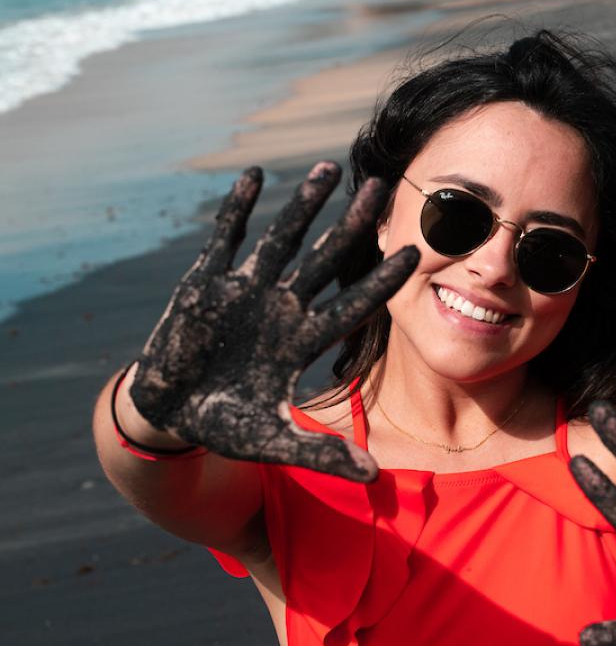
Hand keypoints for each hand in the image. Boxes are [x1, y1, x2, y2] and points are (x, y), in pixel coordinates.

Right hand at [128, 163, 417, 482]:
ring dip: (302, 204)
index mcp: (301, 340)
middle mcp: (281, 307)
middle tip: (383, 186)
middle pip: (325, 257)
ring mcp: (244, 291)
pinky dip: (238, 209)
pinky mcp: (205, 282)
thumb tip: (376, 477)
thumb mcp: (272, 441)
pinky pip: (225, 238)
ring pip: (281, 238)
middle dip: (351, 224)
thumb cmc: (225, 425)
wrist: (170, 414)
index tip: (416, 253)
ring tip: (329, 167)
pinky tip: (255, 176)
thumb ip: (320, 453)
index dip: (380, 280)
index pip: (350, 303)